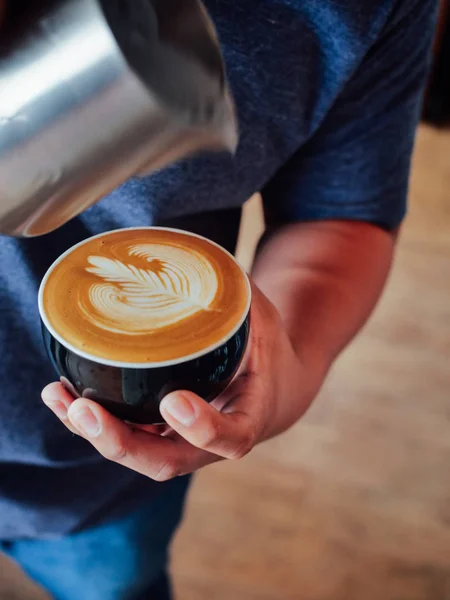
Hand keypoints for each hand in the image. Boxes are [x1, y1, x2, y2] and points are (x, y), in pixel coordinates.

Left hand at [41, 283, 323, 480]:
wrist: (268, 384)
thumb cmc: (264, 349)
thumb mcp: (261, 320)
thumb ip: (234, 299)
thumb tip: (191, 258)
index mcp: (249, 416)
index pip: (230, 437)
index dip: (202, 427)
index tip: (174, 399)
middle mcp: (211, 440)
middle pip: (166, 460)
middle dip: (122, 442)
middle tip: (86, 411)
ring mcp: (181, 439)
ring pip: (137, 451)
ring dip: (95, 432)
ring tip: (58, 397)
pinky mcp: (160, 430)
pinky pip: (126, 433)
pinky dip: (92, 419)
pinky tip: (61, 394)